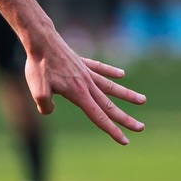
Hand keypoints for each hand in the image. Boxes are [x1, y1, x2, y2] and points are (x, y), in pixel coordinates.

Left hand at [24, 27, 145, 144]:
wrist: (41, 40)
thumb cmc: (39, 66)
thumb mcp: (37, 91)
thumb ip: (45, 106)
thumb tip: (50, 110)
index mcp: (79, 94)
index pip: (99, 117)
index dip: (112, 130)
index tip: (125, 141)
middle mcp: (87, 84)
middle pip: (110, 106)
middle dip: (126, 119)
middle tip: (141, 128)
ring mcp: (87, 72)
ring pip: (111, 87)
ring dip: (127, 95)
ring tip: (143, 100)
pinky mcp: (82, 62)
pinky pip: (100, 68)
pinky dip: (111, 72)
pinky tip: (121, 74)